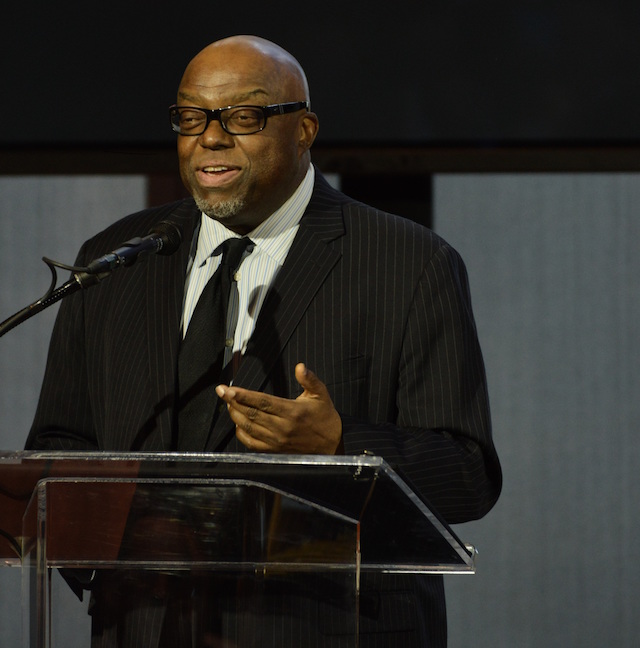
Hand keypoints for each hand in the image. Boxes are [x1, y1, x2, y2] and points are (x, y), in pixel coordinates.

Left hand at [215, 363, 342, 453]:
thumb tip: (300, 367)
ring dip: (235, 415)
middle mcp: (282, 427)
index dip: (243, 395)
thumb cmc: (325, 417)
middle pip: (251, 413)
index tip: (229, 389)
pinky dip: (241, 433)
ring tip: (227, 403)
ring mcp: (277, 441)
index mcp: (292, 411)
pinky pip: (252, 443)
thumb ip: (310, 379)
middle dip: (233, 402)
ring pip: (249, 427)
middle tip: (221, 392)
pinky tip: (237, 423)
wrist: (333, 445)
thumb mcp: (321, 394)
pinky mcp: (274, 450)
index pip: (262, 402)